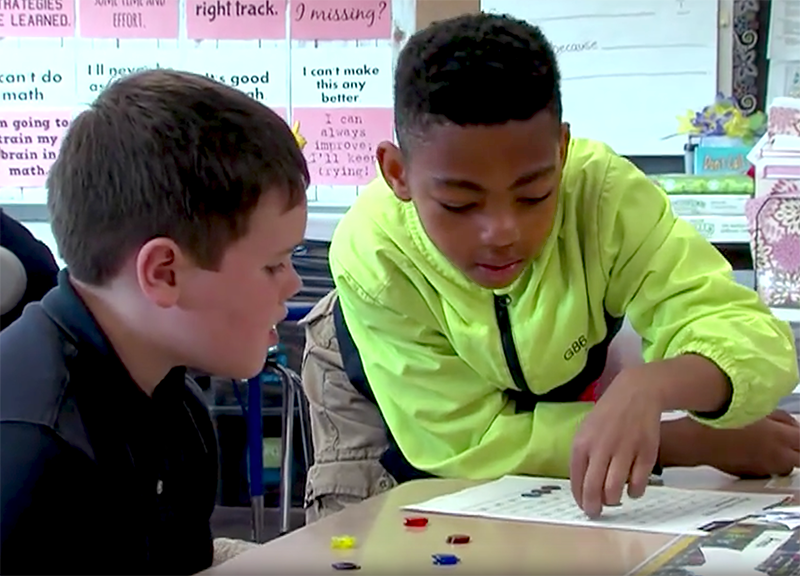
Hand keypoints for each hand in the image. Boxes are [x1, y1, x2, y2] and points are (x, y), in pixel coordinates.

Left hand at [570, 370, 661, 518]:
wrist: (636, 394)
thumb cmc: (607, 416)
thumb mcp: (586, 431)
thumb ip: (583, 457)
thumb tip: (582, 488)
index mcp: (582, 444)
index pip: (576, 480)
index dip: (580, 498)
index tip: (584, 507)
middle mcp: (601, 449)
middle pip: (593, 489)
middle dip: (593, 507)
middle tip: (596, 513)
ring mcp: (624, 451)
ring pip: (614, 491)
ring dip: (613, 500)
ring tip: (614, 498)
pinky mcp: (645, 453)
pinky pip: (638, 484)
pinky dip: (634, 492)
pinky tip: (632, 488)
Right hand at [699, 410, 799, 477]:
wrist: (695, 442)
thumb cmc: (719, 421)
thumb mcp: (751, 409)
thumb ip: (779, 417)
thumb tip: (792, 424)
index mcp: (779, 437)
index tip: (798, 433)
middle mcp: (776, 456)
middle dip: (799, 450)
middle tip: (791, 441)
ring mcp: (764, 468)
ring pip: (787, 467)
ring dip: (786, 458)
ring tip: (773, 446)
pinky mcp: (751, 475)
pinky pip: (769, 471)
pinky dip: (768, 463)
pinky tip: (754, 452)